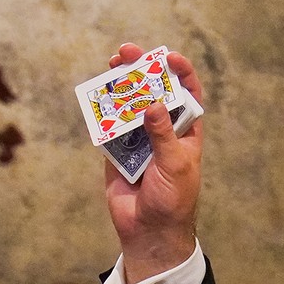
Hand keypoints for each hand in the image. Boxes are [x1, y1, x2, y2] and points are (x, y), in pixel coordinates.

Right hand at [103, 42, 203, 283]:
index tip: (169, 57)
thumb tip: (151, 103)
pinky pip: (107, 127)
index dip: (180, 72)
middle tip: (127, 52)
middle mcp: (162, 131)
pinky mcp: (116, 151)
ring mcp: (138, 139)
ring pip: (128, 105)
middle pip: (152, 93)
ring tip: (111, 64)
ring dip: (119, 85)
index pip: (187, 94)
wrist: (150, 232)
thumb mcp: (174, 165)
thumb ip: (162, 134)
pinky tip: (96, 94)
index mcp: (186, 132)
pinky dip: (101, 111)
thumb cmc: (173, 199)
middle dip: (142, 70)